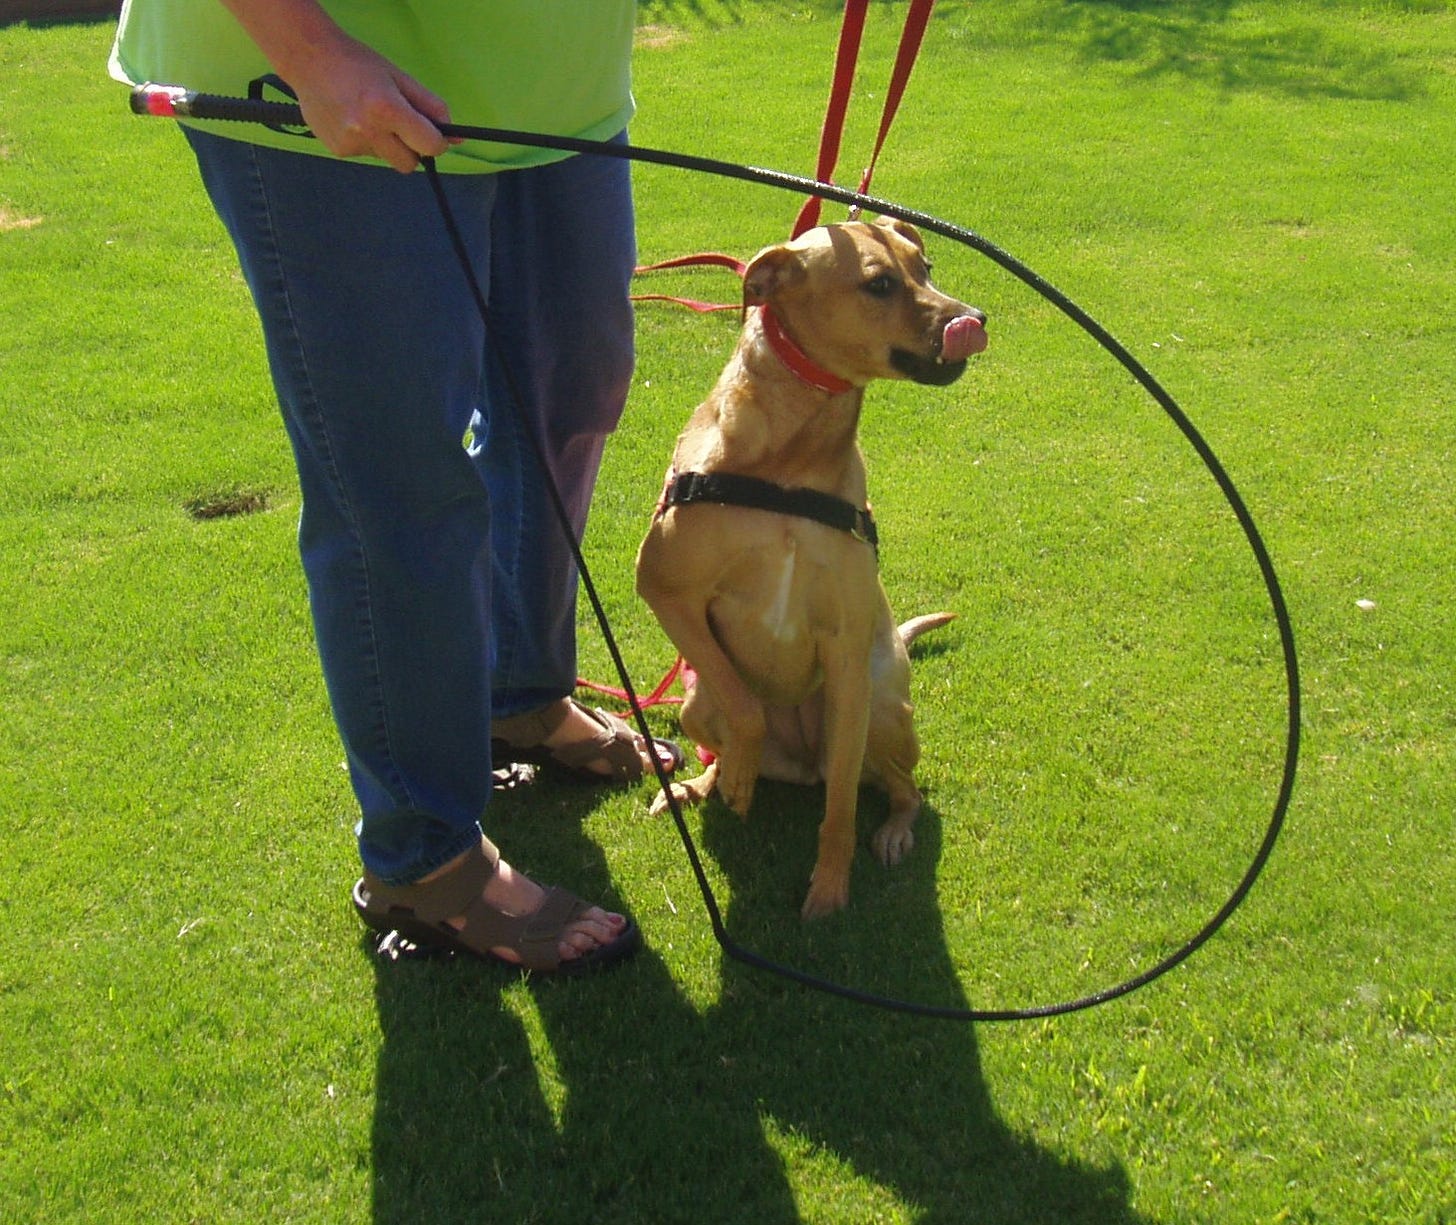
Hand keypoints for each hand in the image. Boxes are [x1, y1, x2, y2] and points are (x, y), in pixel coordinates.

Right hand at [218, 0, 454, 172]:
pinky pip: (367, 155)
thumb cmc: (359, 64)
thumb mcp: (400, 78)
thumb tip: (457, 137)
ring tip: (368, 115)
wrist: (309, 59)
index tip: (433, 135)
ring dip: (387, 144)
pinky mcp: (338, 151)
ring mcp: (351, 144)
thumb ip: (431, 108)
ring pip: (387, 159)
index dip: (437, 143)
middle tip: (399, 124)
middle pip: (410, 164)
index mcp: (387, 109)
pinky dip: (366, 142)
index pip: (429, 146)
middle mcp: (368, 131)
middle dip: (412, 149)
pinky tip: (352, 119)